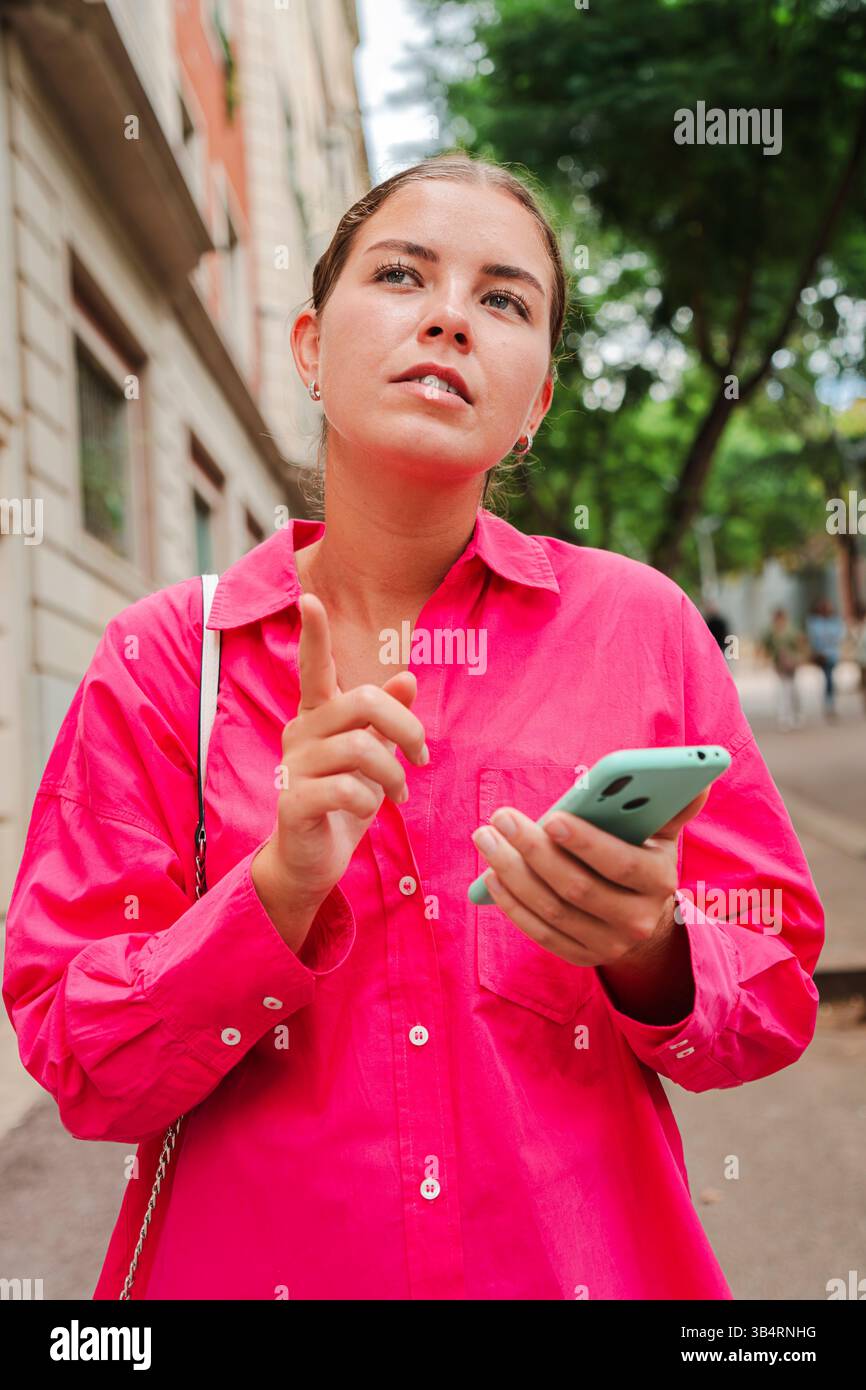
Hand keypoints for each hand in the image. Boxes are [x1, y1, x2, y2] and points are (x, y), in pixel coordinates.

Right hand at [252, 592, 427, 945]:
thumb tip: (406, 677)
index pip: (313, 668)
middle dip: (406, 727)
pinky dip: (369, 798)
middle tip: (421, 756)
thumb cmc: (342, 801)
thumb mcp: (372, 756)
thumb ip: (386, 719)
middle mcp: (301, 733)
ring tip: (399, 792)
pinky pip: (344, 788)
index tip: (309, 598)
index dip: (314, 635)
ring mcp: (293, 766)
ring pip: (361, 748)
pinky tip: (372, 807)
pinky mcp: (293, 801)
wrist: (311, 859)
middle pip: (363, 702)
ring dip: (393, 772)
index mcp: (318, 717)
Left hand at [470, 788, 710, 968]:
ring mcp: (607, 944)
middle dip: (534, 850)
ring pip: (551, 909)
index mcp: (659, 882)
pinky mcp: (581, 957)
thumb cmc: (643, 860)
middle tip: (502, 818)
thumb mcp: (662, 835)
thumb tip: (699, 777)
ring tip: (487, 837)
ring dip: (512, 872)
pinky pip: (540, 932)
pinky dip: (513, 904)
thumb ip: (673, 806)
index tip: (553, 816)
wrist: (646, 923)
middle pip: (576, 887)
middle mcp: (635, 920)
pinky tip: (492, 874)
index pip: (620, 864)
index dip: (586, 842)